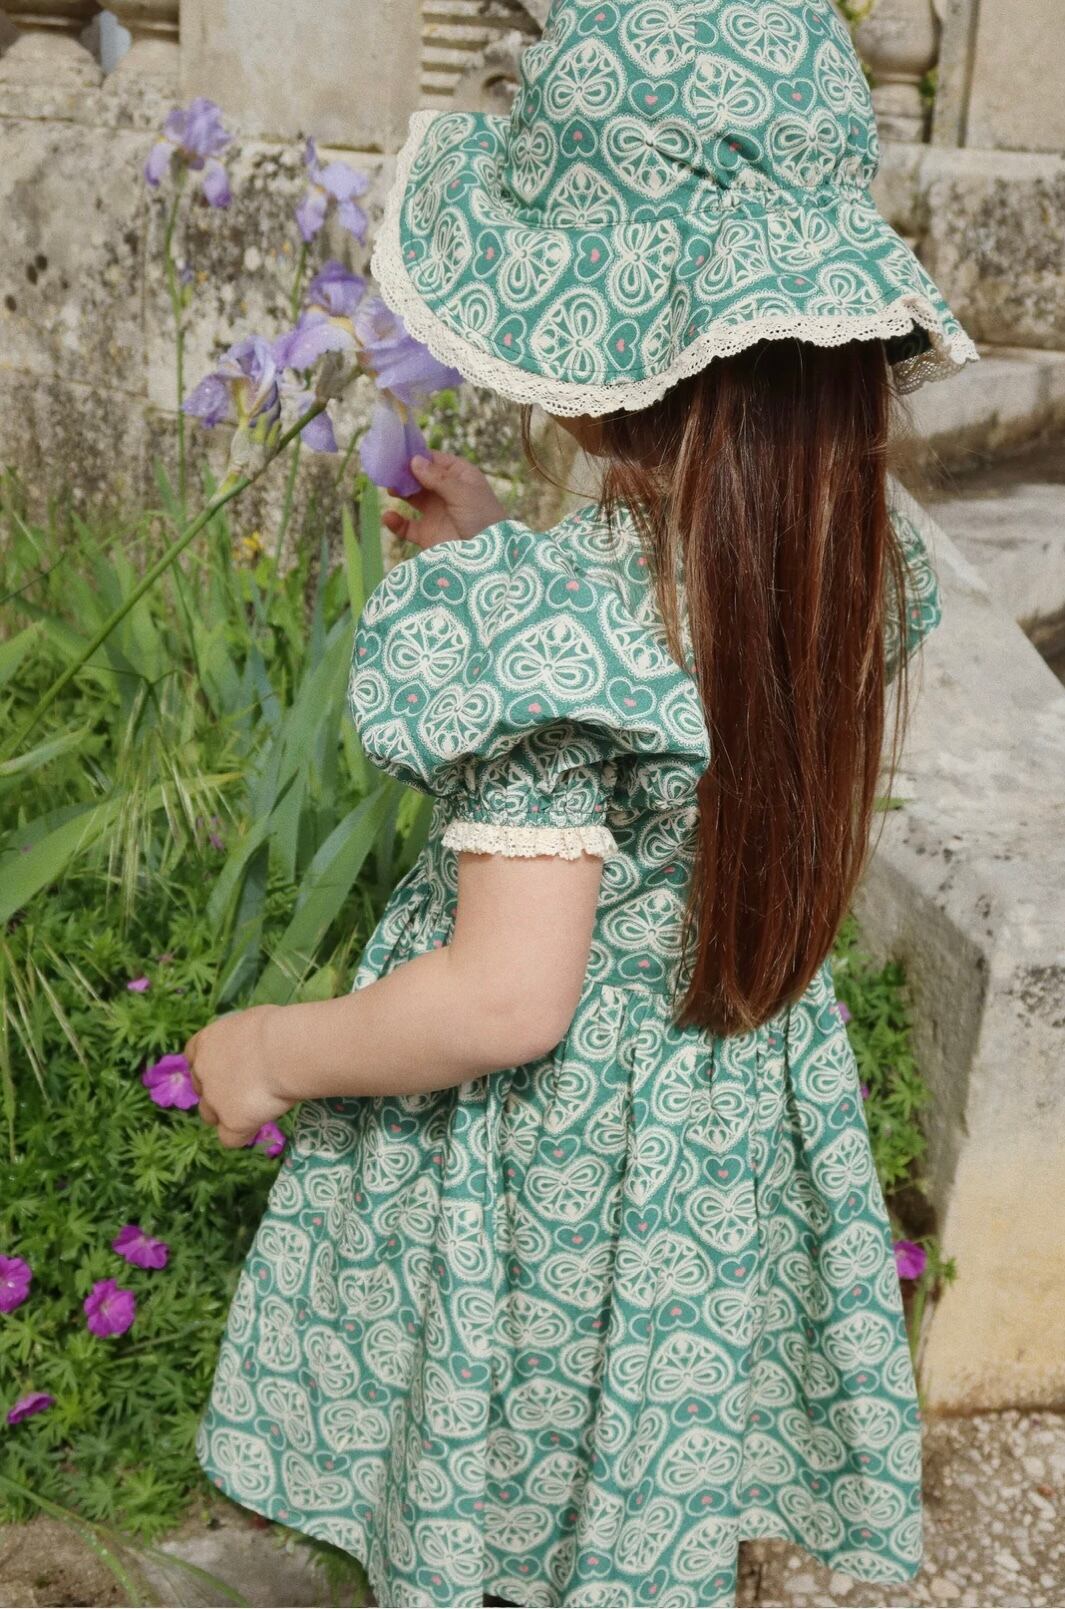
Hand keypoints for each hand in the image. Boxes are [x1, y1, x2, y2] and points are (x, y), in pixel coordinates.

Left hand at [184, 1004, 291, 1148]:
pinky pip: (230, 1139)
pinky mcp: (231, 1123)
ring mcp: (214, 1100)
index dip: (211, 1065)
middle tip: (248, 1087)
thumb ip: (242, 1039)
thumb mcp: (252, 1023)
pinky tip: (261, 1123)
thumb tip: (253, 1045)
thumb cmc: (277, 1027)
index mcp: (206, 1042)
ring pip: (210, 1116)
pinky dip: (243, 1133)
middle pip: (201, 1089)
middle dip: (218, 1091)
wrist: (285, 1051)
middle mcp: (203, 1072)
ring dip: (227, 1114)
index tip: (231, 1067)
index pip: (194, 1057)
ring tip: (256, 1107)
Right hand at [382, 451, 506, 549]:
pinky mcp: (428, 534)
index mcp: (460, 476)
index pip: (434, 460)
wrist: (490, 559)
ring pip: (412, 498)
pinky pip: (407, 526)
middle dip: (404, 473)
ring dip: (400, 492)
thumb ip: (437, 478)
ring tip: (390, 490)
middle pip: (420, 477)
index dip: (417, 456)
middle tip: (387, 470)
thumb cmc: (484, 519)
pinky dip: (396, 522)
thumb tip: (414, 461)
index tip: (396, 453)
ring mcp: (436, 513)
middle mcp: (447, 492)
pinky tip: (389, 517)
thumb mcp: (463, 493)